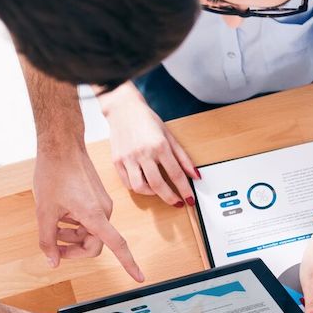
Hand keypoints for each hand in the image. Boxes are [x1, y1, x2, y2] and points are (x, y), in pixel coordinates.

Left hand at [33, 139, 143, 281]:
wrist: (62, 146)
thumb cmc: (54, 174)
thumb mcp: (44, 211)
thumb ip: (48, 240)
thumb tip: (53, 262)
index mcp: (95, 215)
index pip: (118, 246)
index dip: (129, 264)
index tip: (140, 278)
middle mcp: (104, 211)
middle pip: (95, 244)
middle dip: (74, 248)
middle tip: (53, 244)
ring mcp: (102, 204)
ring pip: (90, 232)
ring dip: (72, 235)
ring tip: (52, 225)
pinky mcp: (98, 198)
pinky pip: (90, 220)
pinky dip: (75, 223)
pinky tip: (60, 213)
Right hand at [102, 83, 198, 206]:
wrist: (123, 110)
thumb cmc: (147, 121)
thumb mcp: (169, 136)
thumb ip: (183, 158)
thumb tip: (196, 175)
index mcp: (159, 146)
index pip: (175, 174)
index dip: (185, 190)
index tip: (189, 199)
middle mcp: (143, 153)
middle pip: (158, 185)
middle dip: (170, 198)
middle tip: (177, 202)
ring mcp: (128, 158)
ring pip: (140, 188)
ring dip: (152, 195)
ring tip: (159, 191)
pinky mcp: (117, 161)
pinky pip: (127, 183)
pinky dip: (138, 188)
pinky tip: (145, 185)